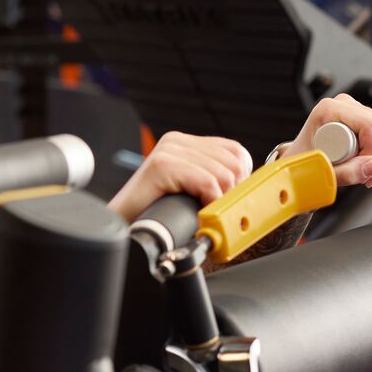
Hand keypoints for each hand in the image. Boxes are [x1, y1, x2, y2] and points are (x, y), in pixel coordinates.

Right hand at [108, 131, 253, 221]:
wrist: (122, 230)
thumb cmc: (156, 217)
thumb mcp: (191, 193)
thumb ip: (214, 182)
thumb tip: (249, 187)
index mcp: (186, 144)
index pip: (237, 152)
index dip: (240, 180)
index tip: (227, 201)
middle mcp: (177, 141)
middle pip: (235, 161)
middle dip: (232, 192)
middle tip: (215, 212)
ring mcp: (168, 150)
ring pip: (224, 173)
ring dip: (219, 201)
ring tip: (203, 215)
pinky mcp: (161, 165)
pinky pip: (207, 182)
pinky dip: (208, 202)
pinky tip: (196, 213)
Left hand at [295, 94, 371, 187]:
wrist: (298, 163)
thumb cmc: (303, 164)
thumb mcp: (321, 172)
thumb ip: (345, 173)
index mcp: (330, 108)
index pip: (369, 124)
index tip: (362, 170)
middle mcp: (345, 105)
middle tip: (367, 178)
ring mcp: (357, 111)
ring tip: (370, 177)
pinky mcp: (366, 121)